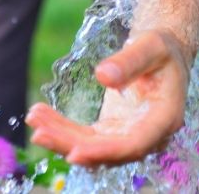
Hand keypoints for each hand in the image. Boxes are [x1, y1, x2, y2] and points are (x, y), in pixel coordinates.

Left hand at [26, 29, 189, 166]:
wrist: (162, 53)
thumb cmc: (161, 48)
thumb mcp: (149, 46)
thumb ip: (129, 61)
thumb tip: (103, 76)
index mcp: (164, 117)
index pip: (135, 144)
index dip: (106, 152)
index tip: (75, 153)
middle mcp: (149, 135)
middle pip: (108, 151)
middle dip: (71, 145)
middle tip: (39, 133)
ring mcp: (129, 135)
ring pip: (92, 147)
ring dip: (61, 137)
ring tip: (34, 117)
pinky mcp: (113, 131)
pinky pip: (85, 137)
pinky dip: (62, 129)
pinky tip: (41, 116)